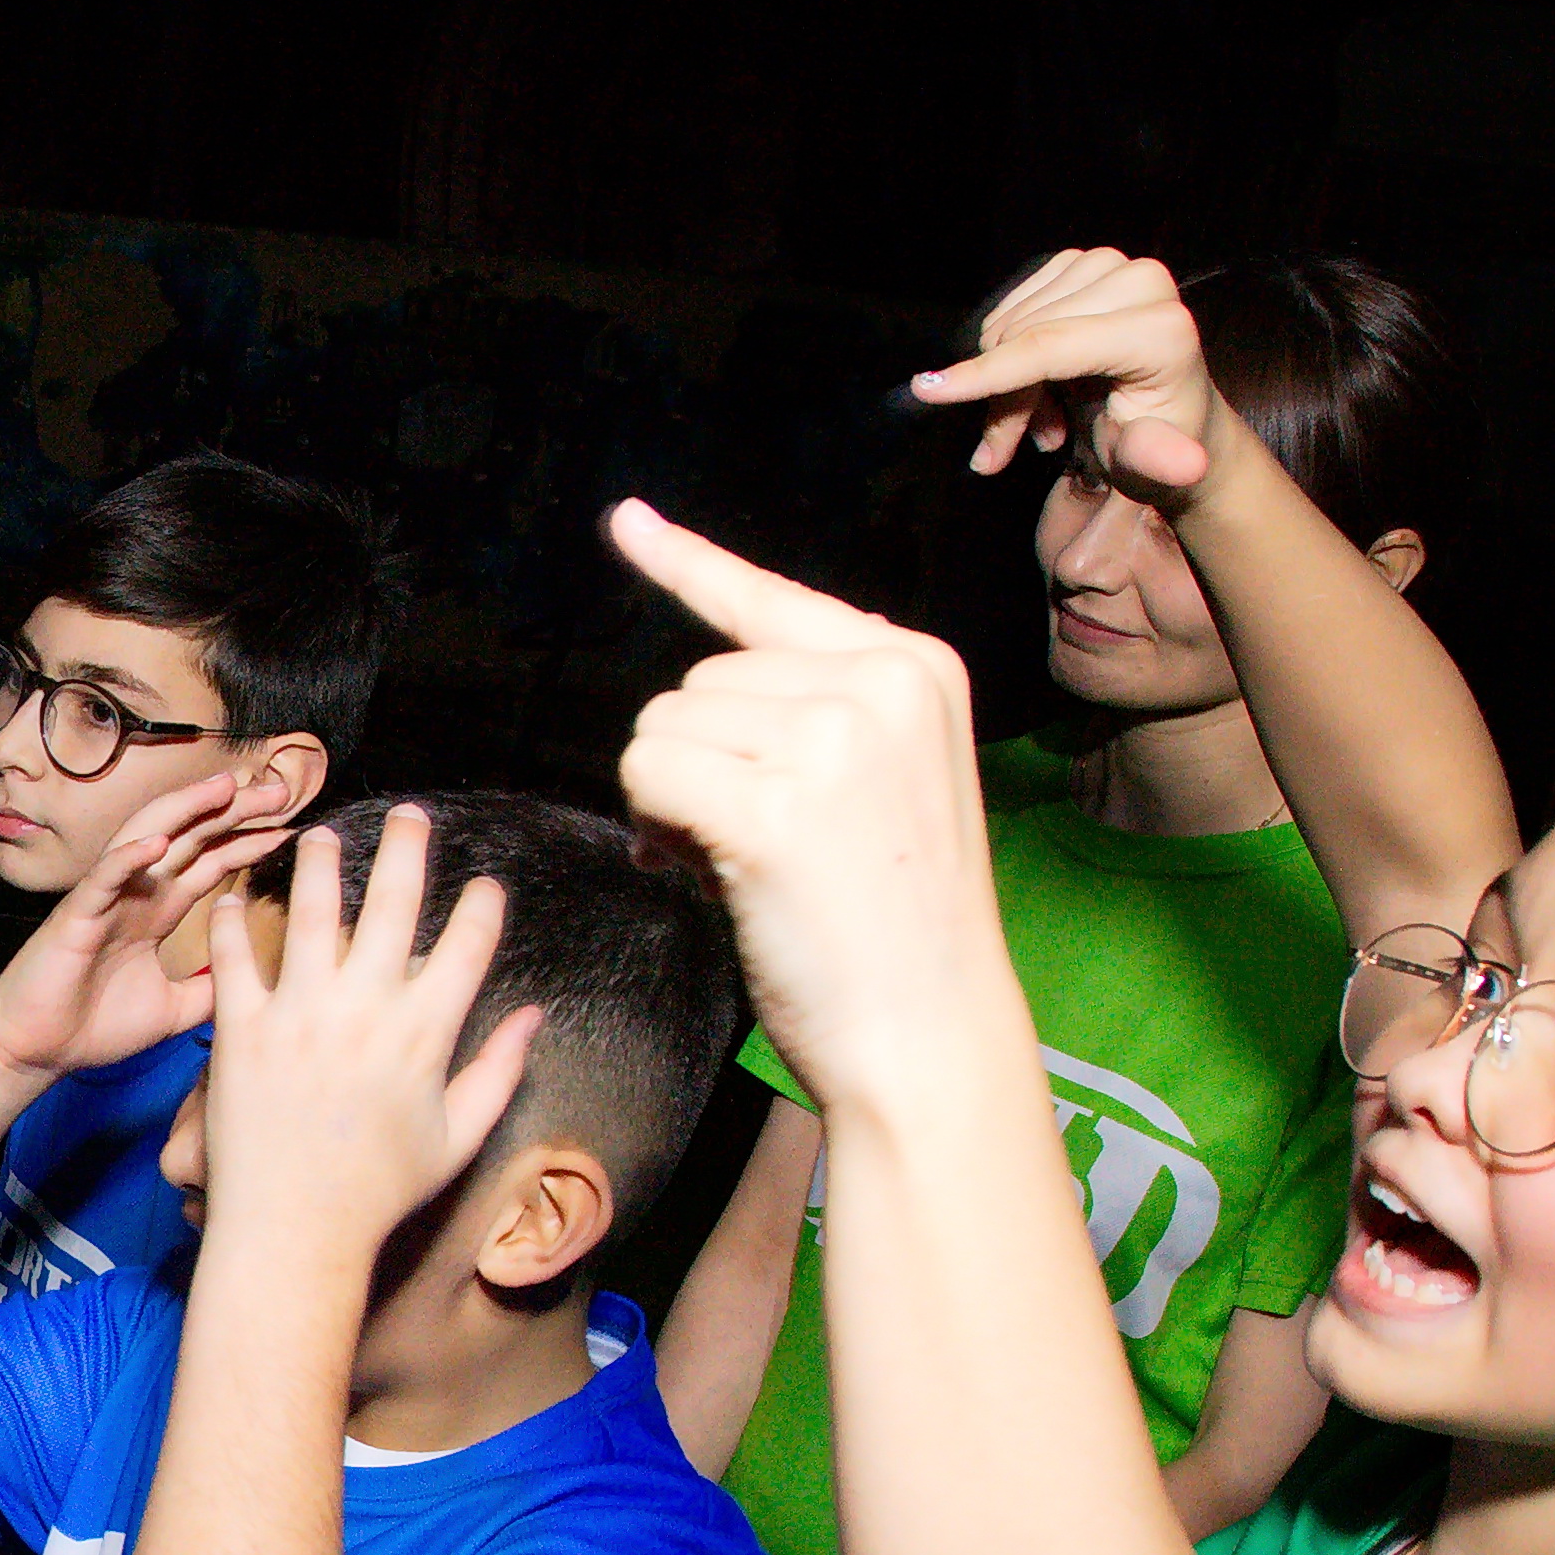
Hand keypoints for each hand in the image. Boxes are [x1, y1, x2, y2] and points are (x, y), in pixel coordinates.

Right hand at [0, 769, 300, 1082]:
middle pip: (188, 837)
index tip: (288, 825)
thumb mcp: (172, 1010)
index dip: (247, 841)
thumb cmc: (91, 1028)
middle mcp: (133, 895)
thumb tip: (250, 980)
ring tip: (224, 787)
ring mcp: (104, 900)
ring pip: (147, 838)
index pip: (209, 863)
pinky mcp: (75, 918)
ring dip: (185, 810)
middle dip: (231, 810)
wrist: (36, 1053)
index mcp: (156, 912)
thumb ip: (207, 989)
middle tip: (277, 789)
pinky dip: (127, 858)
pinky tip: (156, 843)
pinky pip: (103, 880)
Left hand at [197, 805, 539, 1256]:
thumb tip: (535, 1018)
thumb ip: (499, 1071)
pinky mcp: (243, 1029)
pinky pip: (234, 958)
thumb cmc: (380, 1192)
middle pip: (397, 903)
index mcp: (426, 1032)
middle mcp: (366, 1009)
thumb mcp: (457, 1136)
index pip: (468, 944)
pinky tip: (236, 897)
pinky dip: (234, 922)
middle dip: (411, 849)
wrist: (295, 1230)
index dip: (483, 906)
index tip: (486, 886)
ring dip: (322, 863)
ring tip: (322, 834)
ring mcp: (301, 1013)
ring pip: (315, 911)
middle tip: (413, 817)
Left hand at [608, 502, 1005, 1118]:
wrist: (928, 1032)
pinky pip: (649, 772)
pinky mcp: (776, 806)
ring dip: (668, 797)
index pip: (771, 600)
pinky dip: (651, 823)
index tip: (625, 522)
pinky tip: (705, 872)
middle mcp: (880, 683)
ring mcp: (832, 739)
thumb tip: (692, 698)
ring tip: (739, 865)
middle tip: (743, 842)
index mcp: (916, 666)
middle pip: (699, 677)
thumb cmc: (891, 927)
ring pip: (662, 724)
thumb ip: (812, 716)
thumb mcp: (885, 784)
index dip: (688, 564)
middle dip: (693, 757)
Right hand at [907, 247, 1223, 504]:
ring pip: (1010, 324)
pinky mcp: (1082, 261)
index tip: (925, 392)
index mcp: (1161, 329)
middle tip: (1024, 444)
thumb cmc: (1156, 444)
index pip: (1051, 347)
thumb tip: (1186, 466)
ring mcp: (1110, 263)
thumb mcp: (1156, 466)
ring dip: (1009, 381)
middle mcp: (1139, 280)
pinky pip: (1012, 308)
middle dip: (1007, 399)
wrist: (1173, 416)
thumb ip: (1158, 459)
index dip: (986, 374)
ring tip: (1045, 418)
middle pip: (1024, 337)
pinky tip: (1042, 382)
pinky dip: (1011, 353)